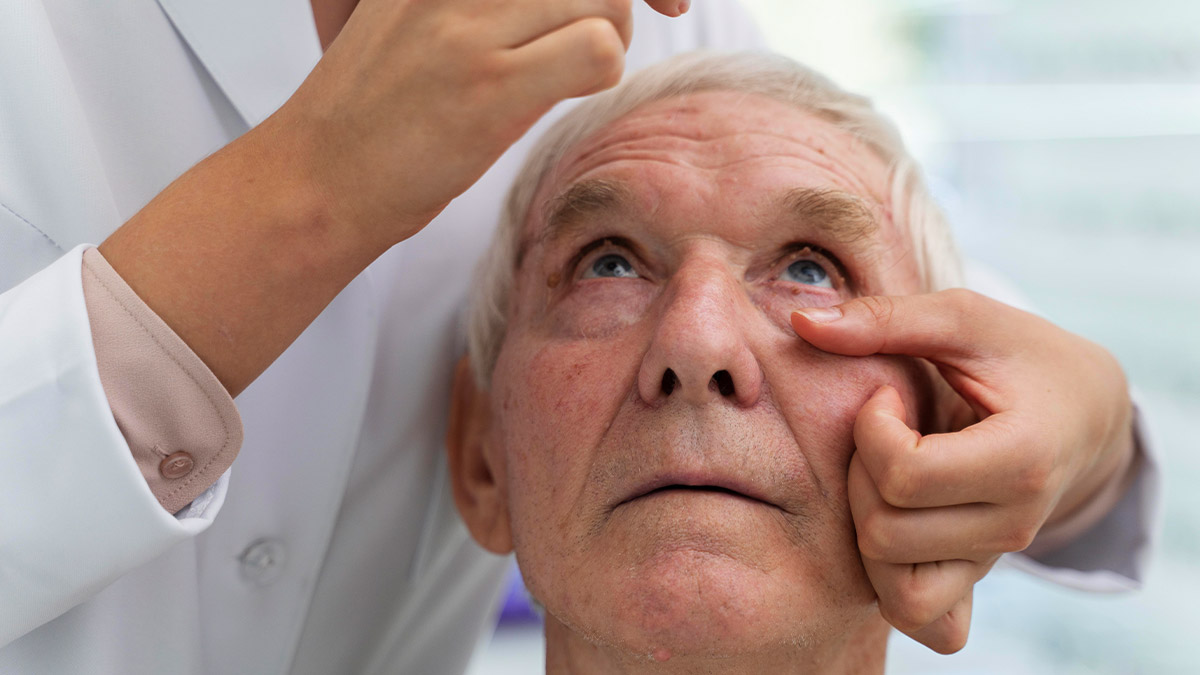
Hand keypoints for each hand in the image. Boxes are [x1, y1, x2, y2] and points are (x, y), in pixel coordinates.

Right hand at [273, 0, 654, 247]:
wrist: (317, 179)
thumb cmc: (371, 115)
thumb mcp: (410, 22)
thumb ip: (476, 2)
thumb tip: (569, 3)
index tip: (632, 0)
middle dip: (610, 0)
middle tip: (593, 37)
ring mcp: (469, 28)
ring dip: (610, 36)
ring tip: (574, 70)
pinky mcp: (490, 85)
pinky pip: (598, 51)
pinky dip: (603, 73)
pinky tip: (567, 92)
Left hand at [791, 289, 1134, 652]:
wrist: (1083, 410)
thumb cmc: (1020, 354)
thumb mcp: (964, 318)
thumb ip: (885, 319)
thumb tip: (800, 322)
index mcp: (1022, 459)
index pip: (905, 477)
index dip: (872, 429)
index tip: (888, 396)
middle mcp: (1014, 524)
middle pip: (886, 534)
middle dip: (860, 475)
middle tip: (882, 434)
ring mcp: (995, 558)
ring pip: (893, 584)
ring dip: (866, 524)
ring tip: (886, 474)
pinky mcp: (977, 576)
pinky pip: (921, 616)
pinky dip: (888, 580)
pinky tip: (890, 517)